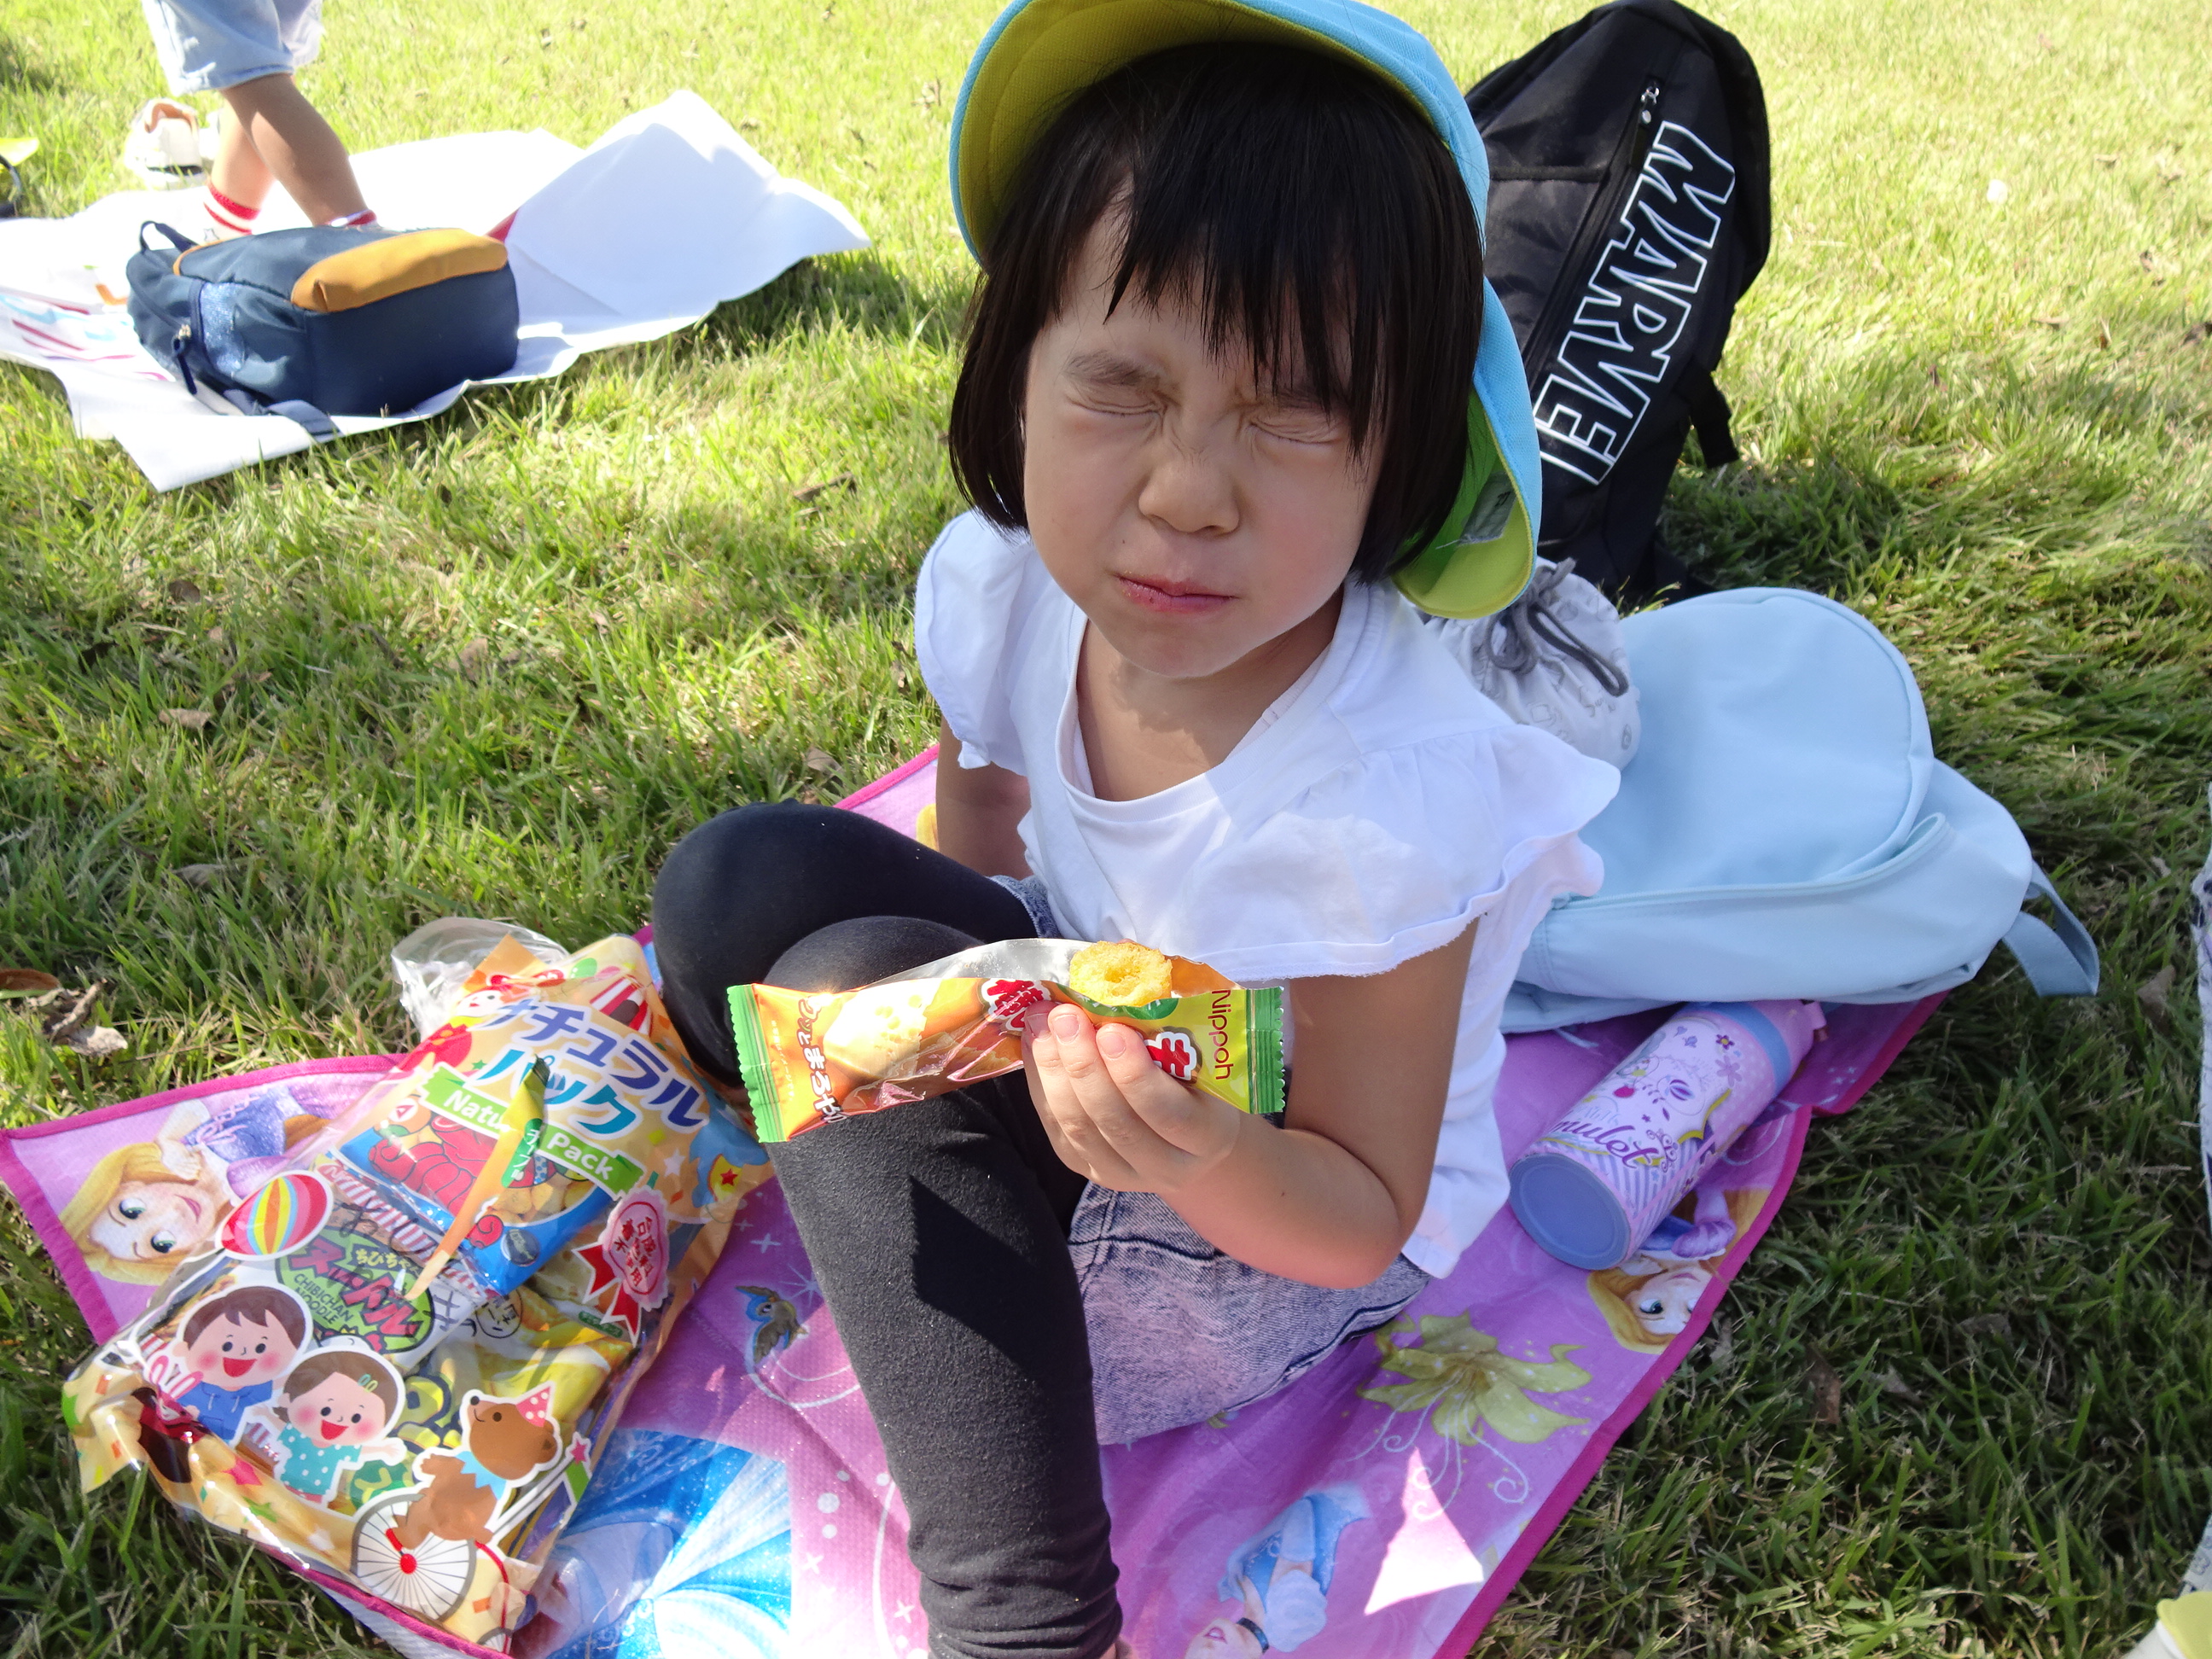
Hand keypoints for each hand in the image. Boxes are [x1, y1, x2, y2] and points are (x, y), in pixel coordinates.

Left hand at [1023, 1002, 1244, 1192]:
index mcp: (1208, 1136)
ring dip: (1054, 1070)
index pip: (1170, 1114)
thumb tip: (1129, 976)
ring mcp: (1123, 1174)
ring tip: (1043, 1022)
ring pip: (1078, 1127)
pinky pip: (1056, 1127)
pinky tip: (1035, 1042)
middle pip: (1116, 1122)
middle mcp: (1168, 1167)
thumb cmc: (1200, 1076)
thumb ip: (1177, 1025)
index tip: (1113, 1030)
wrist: (1189, 1127)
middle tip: (1066, 1016)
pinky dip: (1040, 1082)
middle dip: (1084, 1065)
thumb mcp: (1205, 1054)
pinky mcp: (1086, 1168)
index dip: (1136, 1076)